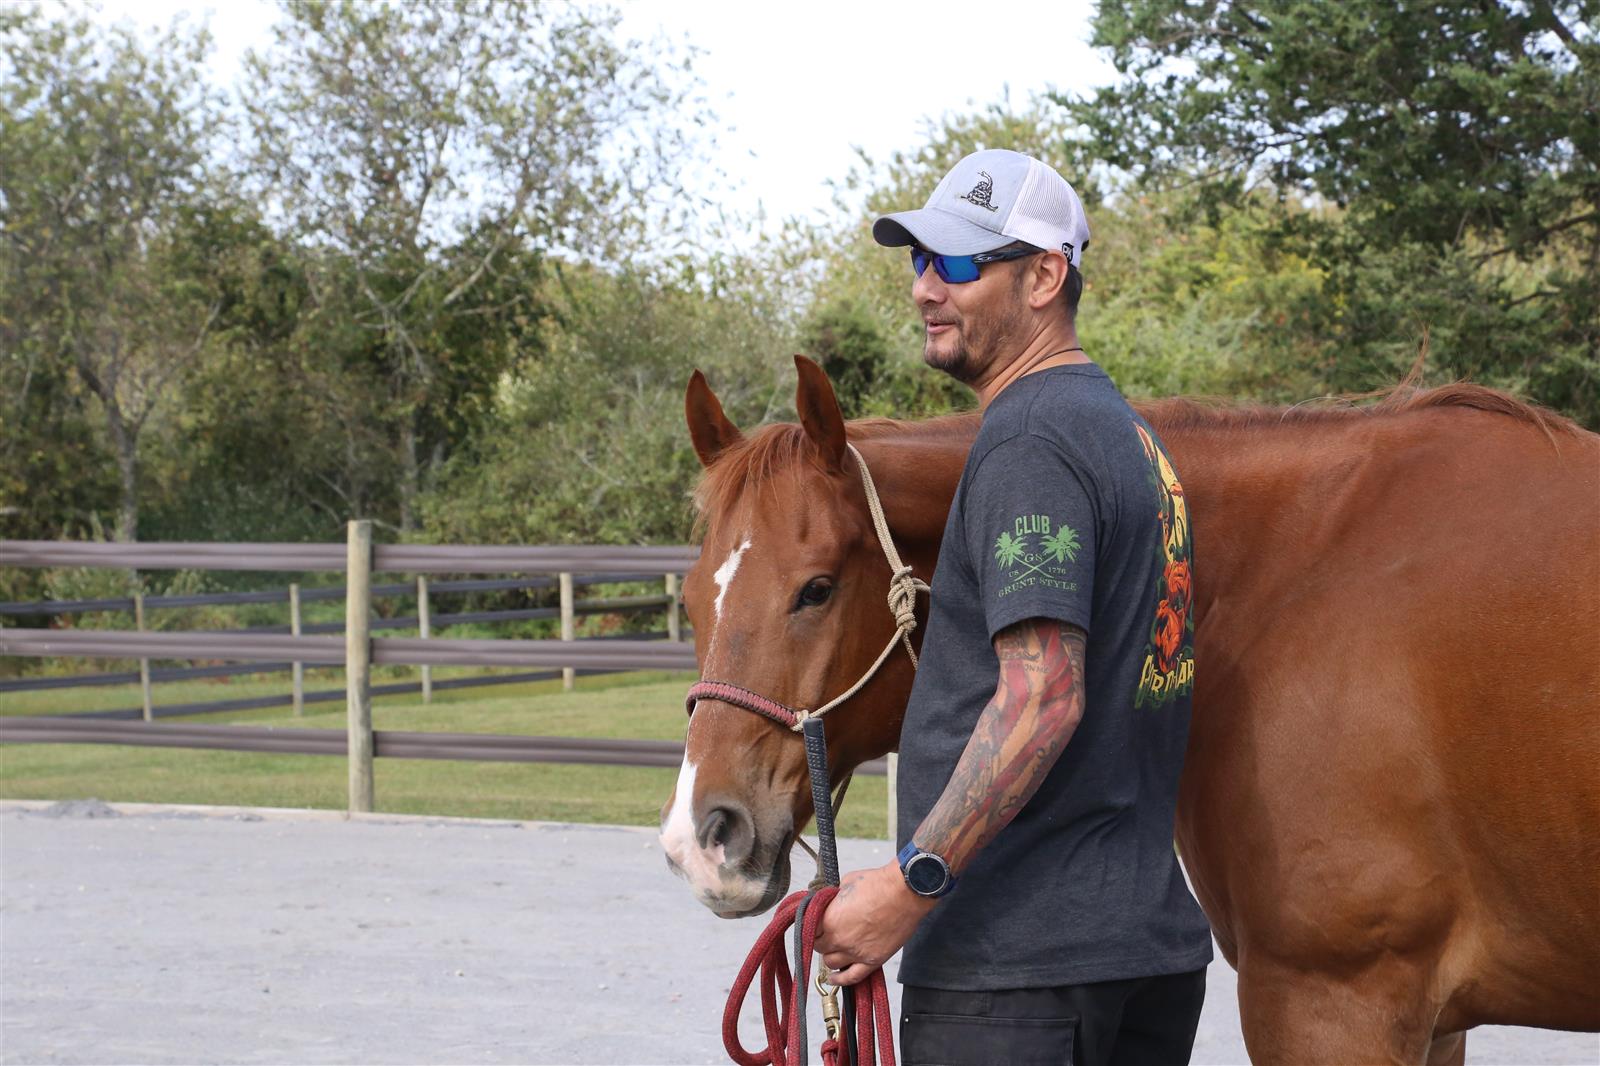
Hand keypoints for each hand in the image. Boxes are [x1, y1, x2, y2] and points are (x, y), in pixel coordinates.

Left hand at [813, 861, 936, 985]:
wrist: (905, 892)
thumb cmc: (879, 884)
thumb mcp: (846, 883)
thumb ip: (834, 898)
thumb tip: (830, 901)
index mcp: (829, 919)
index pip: (809, 930)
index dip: (812, 926)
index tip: (817, 924)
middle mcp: (839, 939)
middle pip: (819, 948)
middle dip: (822, 940)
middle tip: (828, 933)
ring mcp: (856, 952)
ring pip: (831, 963)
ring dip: (831, 956)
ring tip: (835, 949)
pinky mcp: (873, 960)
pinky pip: (851, 977)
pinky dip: (840, 980)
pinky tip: (834, 979)